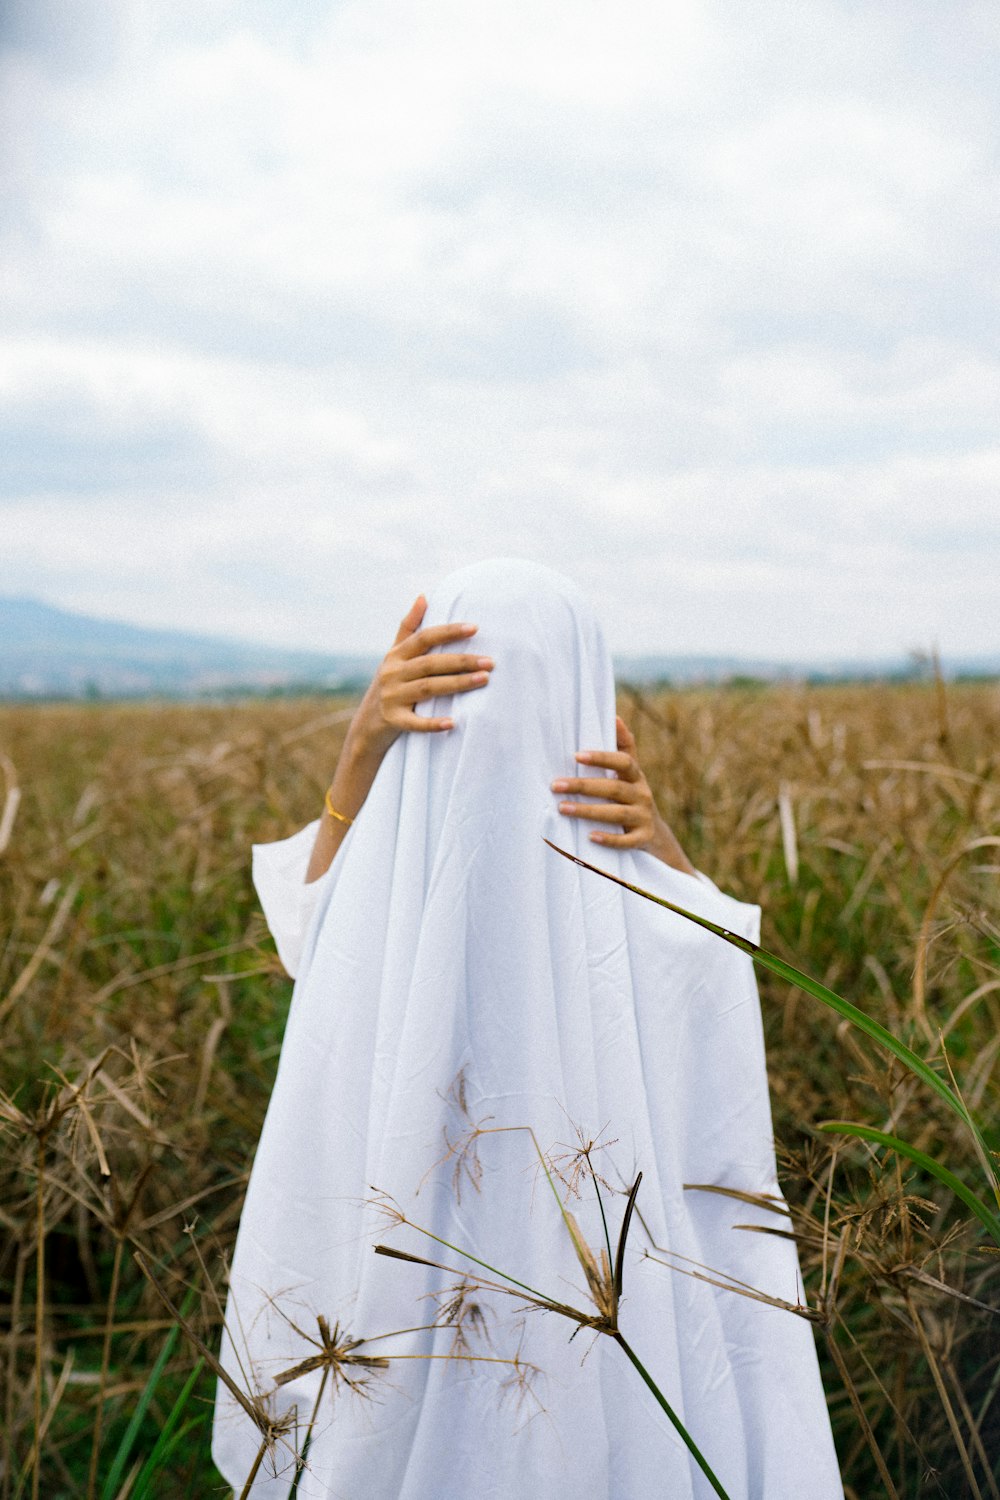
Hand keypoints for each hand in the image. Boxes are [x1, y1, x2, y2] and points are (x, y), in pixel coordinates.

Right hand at [307, 595, 493, 880]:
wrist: (367, 727)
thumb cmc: (390, 685)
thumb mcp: (394, 656)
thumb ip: (409, 628)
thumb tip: (424, 596)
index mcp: (396, 655)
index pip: (424, 638)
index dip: (448, 632)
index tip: (475, 628)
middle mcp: (392, 673)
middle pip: (431, 664)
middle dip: (462, 661)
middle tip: (491, 661)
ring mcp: (392, 698)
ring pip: (428, 688)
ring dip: (458, 685)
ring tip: (484, 681)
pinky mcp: (393, 721)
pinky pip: (415, 723)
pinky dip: (433, 724)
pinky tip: (454, 723)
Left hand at [551, 715, 694, 874]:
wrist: (655, 836)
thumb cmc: (632, 796)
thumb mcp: (631, 773)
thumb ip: (624, 745)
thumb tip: (614, 715)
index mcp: (636, 776)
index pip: (623, 761)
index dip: (602, 757)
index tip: (577, 756)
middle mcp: (642, 794)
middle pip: (613, 788)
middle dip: (583, 786)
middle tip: (555, 785)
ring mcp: (643, 817)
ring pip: (616, 814)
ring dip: (588, 811)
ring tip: (562, 808)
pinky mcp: (643, 839)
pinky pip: (626, 841)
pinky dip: (609, 839)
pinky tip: (590, 836)